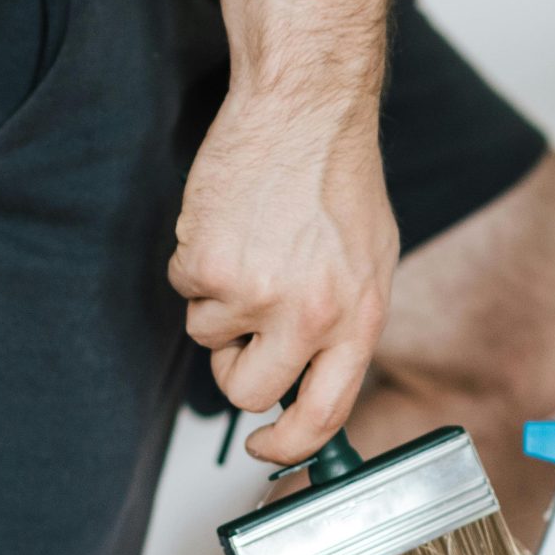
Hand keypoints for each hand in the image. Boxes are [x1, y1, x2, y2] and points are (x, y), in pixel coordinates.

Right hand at [169, 85, 398, 465]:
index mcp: (358, 320)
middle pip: (248, 392)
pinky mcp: (208, 264)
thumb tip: (311, 382)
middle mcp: (309, 316)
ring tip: (248, 242)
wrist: (305, 109)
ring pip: (207, 337)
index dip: (286, 445)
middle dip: (235, 369)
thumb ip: (343, 325)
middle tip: (242, 328)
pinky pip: (184, 288)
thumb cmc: (337, 175)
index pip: (324, 417)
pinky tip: (227, 221)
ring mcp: (256, 293)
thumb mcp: (370, 261)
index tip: (264, 445)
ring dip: (217, 299)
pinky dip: (195, 260)